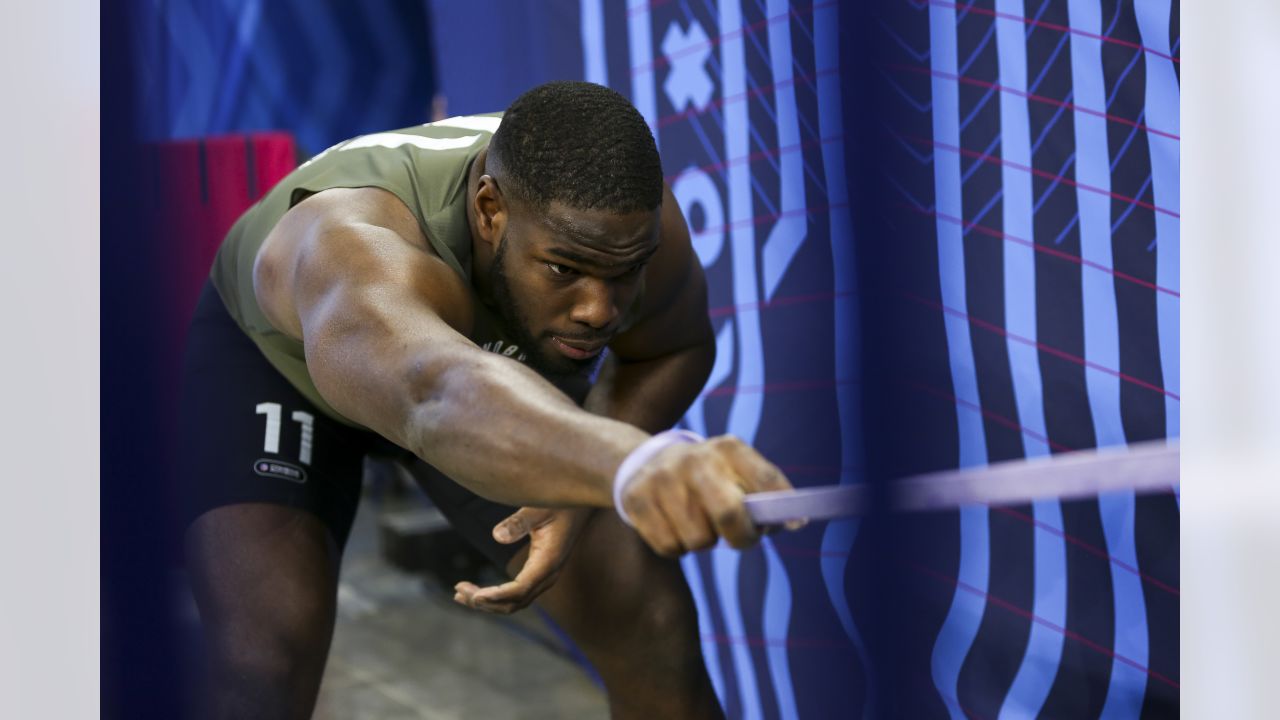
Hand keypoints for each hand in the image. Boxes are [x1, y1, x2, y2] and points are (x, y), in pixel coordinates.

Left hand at [452, 506, 591, 613]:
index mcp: (548, 562)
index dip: (496, 595)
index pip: (519, 589)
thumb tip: (496, 536)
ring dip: (488, 602)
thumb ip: (519, 522)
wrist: (581, 504)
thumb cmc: (561, 503)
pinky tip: (478, 591)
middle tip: (459, 591)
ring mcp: (545, 577)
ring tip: (460, 593)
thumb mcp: (539, 508)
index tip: (475, 596)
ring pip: (515, 602)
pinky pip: (517, 593)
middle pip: (514, 602)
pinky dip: (496, 596)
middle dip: (485, 602)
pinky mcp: (540, 573)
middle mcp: (548, 575)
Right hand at [619, 434, 793, 556]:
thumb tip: (794, 521)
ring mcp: (662, 478)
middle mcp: (694, 459)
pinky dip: (677, 548)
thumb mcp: (734, 470)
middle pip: (730, 515)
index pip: (765, 479)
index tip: (796, 524)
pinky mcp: (636, 500)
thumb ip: (764, 493)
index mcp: (727, 448)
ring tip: (698, 523)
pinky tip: (675, 526)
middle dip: (742, 537)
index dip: (784, 507)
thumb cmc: (707, 476)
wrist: (646, 463)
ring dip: (705, 541)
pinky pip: (670, 547)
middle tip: (740, 537)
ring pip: (699, 540)